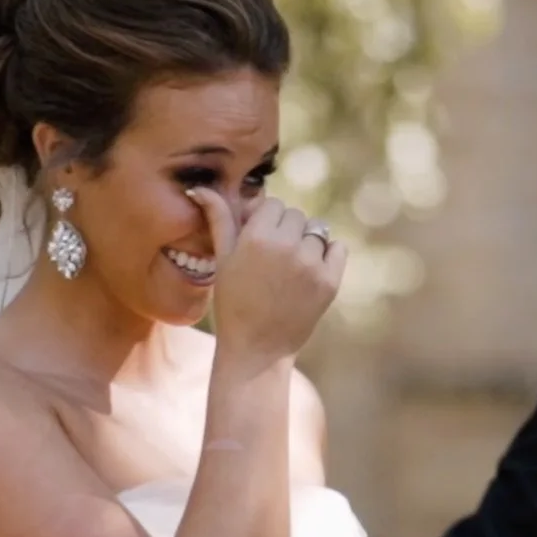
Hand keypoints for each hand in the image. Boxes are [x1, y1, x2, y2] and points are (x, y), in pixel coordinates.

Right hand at [187, 187, 344, 364]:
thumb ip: (218, 218)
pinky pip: (338, 248)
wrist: (257, 349)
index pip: (272, 205)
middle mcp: (287, 246)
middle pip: (296, 215)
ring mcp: (311, 264)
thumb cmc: (233, 302)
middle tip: (273, 261)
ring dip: (306, 243)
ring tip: (289, 270)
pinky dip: (329, 255)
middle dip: (286, 231)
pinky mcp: (330, 281)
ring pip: (317, 231)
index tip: (258, 245)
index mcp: (257, 236)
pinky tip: (310, 272)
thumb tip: (198, 187)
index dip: (265, 222)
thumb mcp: (222, 258)